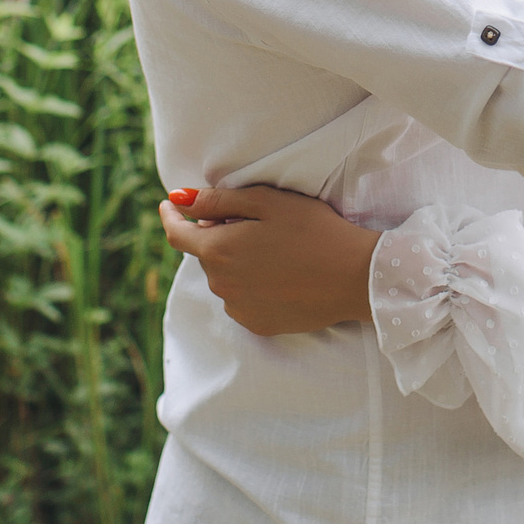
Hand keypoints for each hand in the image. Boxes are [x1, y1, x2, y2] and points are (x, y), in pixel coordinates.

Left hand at [157, 185, 382, 337]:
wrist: (354, 277)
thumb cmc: (314, 230)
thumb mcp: (267, 202)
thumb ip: (218, 201)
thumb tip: (179, 199)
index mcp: (218, 250)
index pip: (177, 234)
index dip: (170, 217)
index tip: (168, 205)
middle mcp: (221, 284)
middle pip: (206, 254)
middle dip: (217, 235)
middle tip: (254, 221)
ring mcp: (238, 308)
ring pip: (224, 277)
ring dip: (234, 261)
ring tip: (273, 249)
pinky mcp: (258, 325)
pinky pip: (241, 300)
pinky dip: (249, 285)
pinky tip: (279, 274)